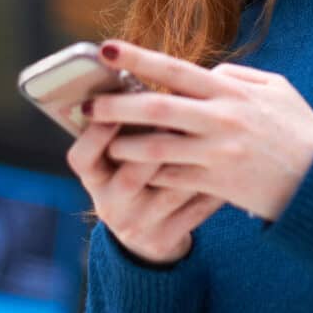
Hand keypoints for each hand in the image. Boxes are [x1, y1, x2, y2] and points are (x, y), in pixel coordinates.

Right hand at [66, 106, 222, 265]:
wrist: (148, 232)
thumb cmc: (136, 174)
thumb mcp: (118, 158)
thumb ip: (125, 125)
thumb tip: (134, 73)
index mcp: (94, 178)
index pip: (82, 158)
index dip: (96, 133)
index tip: (121, 105)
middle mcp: (110, 205)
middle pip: (130, 175)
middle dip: (156, 146)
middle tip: (179, 118)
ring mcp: (137, 225)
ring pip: (171, 190)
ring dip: (195, 160)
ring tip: (215, 135)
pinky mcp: (164, 239)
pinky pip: (195, 209)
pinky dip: (214, 185)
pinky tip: (230, 166)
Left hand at [85, 40, 312, 223]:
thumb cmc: (299, 129)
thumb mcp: (276, 89)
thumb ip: (237, 77)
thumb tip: (204, 71)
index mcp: (231, 92)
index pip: (175, 69)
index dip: (137, 58)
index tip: (106, 49)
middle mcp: (221, 120)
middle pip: (156, 108)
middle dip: (116, 105)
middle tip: (86, 104)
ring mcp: (217, 154)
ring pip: (156, 149)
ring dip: (124, 146)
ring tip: (106, 143)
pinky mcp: (216, 184)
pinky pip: (172, 178)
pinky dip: (150, 174)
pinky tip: (134, 171)